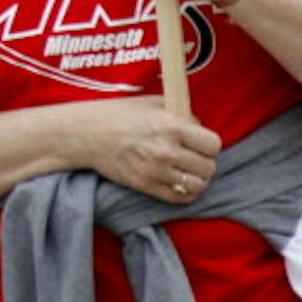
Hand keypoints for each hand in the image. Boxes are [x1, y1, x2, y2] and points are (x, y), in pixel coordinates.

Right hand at [76, 95, 222, 204]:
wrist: (88, 134)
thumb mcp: (152, 103)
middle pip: (208, 167)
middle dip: (204, 161)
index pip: (213, 145)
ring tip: (188, 171)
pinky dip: (186, 192)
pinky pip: (181, 198)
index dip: (209, 144)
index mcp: (171, 126)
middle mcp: (166, 150)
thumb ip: (180, 114)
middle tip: (194, 156)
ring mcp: (156, 171)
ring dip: (197, 179)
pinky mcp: (146, 186)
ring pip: (198, 185)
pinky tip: (179, 181)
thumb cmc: (120, 114)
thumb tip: (200, 128)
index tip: (202, 143)